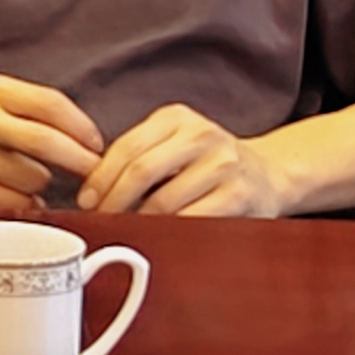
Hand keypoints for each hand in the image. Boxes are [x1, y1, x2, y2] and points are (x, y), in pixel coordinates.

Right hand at [0, 75, 108, 211]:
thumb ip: (32, 109)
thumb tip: (88, 141)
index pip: (51, 104)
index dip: (82, 127)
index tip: (96, 145)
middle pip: (47, 142)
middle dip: (80, 161)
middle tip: (94, 172)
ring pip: (33, 178)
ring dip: (41, 184)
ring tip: (25, 178)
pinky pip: (12, 202)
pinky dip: (22, 203)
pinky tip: (11, 194)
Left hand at [81, 104, 294, 216]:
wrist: (268, 175)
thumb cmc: (205, 165)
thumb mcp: (172, 146)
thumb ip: (138, 157)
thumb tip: (90, 190)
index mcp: (176, 118)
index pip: (125, 147)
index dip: (100, 178)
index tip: (86, 200)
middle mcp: (202, 134)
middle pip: (141, 171)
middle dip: (113, 202)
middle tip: (101, 220)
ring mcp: (224, 164)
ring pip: (164, 200)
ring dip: (139, 221)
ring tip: (126, 230)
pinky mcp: (240, 195)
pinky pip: (192, 219)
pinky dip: (168, 232)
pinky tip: (158, 236)